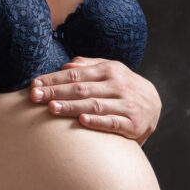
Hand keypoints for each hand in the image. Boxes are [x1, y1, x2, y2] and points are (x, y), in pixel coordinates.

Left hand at [30, 57, 160, 145]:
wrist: (155, 104)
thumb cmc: (123, 86)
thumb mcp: (110, 70)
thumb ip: (88, 66)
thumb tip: (66, 65)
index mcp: (109, 70)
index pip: (76, 74)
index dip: (54, 79)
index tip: (35, 85)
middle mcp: (118, 85)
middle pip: (81, 88)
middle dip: (56, 92)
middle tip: (35, 97)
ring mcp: (126, 104)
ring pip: (94, 105)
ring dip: (71, 106)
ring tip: (51, 108)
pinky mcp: (133, 124)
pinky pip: (112, 122)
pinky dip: (97, 121)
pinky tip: (81, 121)